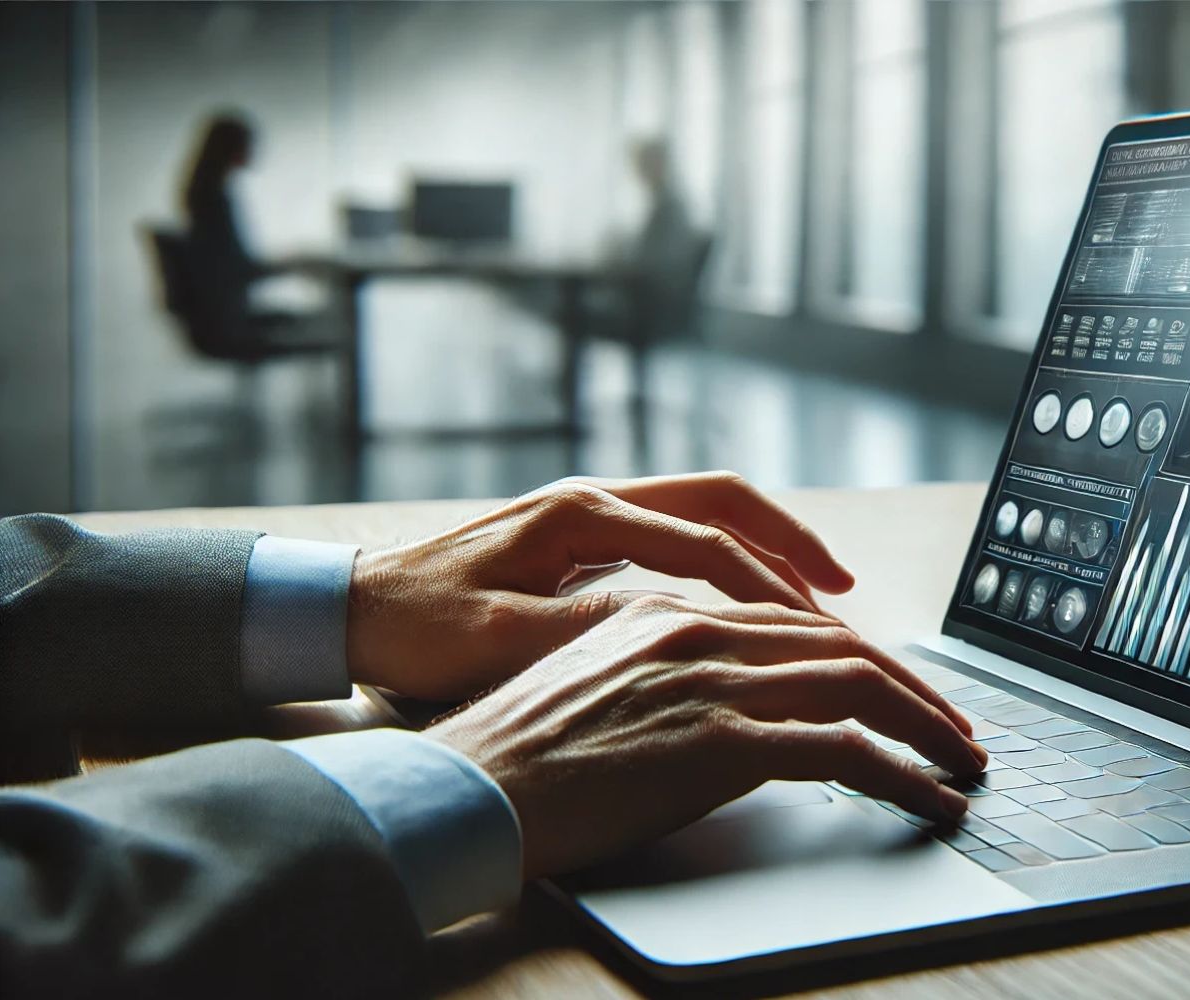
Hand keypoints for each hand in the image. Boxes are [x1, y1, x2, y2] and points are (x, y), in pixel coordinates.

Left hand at [346, 472, 856, 700]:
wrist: (346, 608)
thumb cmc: (415, 629)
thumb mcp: (503, 639)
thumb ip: (592, 628)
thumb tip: (677, 622)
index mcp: (580, 516)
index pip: (706, 543)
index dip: (771, 586)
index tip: (819, 624)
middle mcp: (591, 498)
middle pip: (721, 498)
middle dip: (789, 539)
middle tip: (843, 588)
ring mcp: (585, 512)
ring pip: (702, 509)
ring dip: (763, 544)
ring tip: (812, 591)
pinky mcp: (577, 535)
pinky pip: (674, 531)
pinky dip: (724, 556)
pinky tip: (743, 594)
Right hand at [427, 596, 985, 877]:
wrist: (465, 791)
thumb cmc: (515, 755)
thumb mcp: (592, 684)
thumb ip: (661, 671)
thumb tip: (720, 699)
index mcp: (668, 611)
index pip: (797, 623)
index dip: (863, 657)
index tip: (902, 689)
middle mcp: (699, 630)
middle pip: (842, 646)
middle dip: (914, 689)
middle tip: (957, 728)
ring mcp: (714, 681)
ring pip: (859, 686)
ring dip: (927, 727)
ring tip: (964, 762)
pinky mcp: (722, 741)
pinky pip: (844, 751)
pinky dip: (904, 775)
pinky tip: (932, 799)